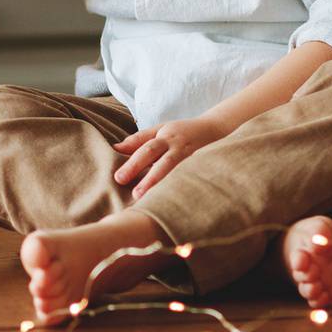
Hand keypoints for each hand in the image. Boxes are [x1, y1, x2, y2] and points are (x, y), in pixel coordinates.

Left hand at [111, 116, 232, 200]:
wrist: (215, 130)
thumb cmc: (180, 133)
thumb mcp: (159, 131)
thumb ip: (138, 140)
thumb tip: (116, 148)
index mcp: (164, 137)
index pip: (145, 148)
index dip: (132, 162)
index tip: (118, 177)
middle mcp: (176, 146)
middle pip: (156, 157)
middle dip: (139, 169)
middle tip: (126, 186)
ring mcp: (190, 158)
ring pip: (172, 169)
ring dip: (158, 183)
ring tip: (145, 198)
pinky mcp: (200, 168)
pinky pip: (187, 178)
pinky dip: (177, 188)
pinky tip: (169, 202)